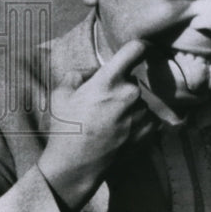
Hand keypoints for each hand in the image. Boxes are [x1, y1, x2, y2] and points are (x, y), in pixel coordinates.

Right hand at [37, 40, 155, 211]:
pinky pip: (147, 116)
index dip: (140, 45)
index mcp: (109, 81)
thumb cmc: (65, 129)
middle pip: (132, 80)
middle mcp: (130, 94)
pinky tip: (120, 132)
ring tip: (109, 124)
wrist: (75, 166)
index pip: (135, 49)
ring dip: (129, 107)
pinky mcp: (150, 129)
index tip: (143, 47)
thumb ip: (79, 73)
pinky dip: (137, 121)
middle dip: (120, 88)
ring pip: (139, 101)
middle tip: (102, 106)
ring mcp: (142, 112)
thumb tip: (96, 70)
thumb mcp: (61, 95)